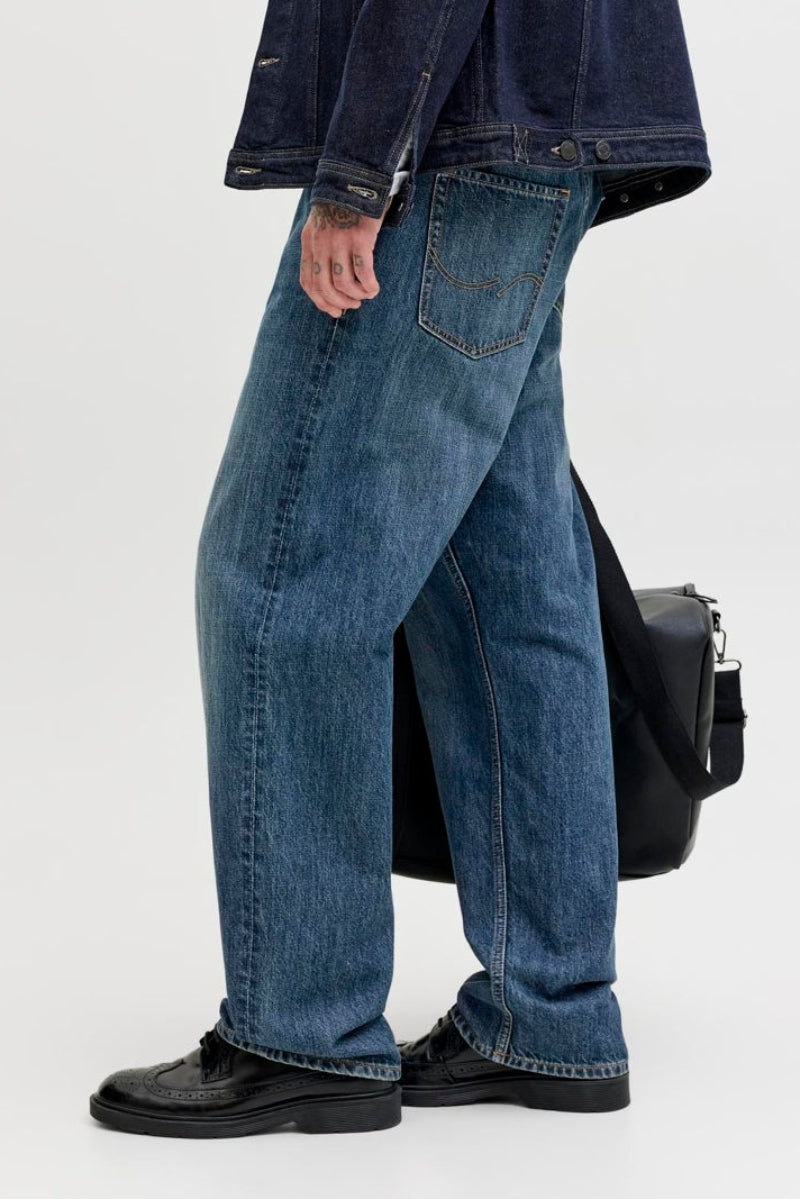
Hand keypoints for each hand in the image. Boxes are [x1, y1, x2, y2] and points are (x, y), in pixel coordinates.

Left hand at [300, 201, 386, 317]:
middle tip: (353, 305)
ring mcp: (339, 241)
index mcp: (309, 242)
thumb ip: (320, 246)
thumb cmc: (342, 203)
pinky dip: (369, 286)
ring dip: (356, 296)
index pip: (308, 282)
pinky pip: (363, 272)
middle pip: (324, 287)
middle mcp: (321, 244)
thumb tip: (330, 277)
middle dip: (339, 303)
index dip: (320, 302)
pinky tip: (374, 288)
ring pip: (343, 284)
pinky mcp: (359, 238)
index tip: (334, 311)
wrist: (356, 176)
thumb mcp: (320, 223)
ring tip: (366, 295)